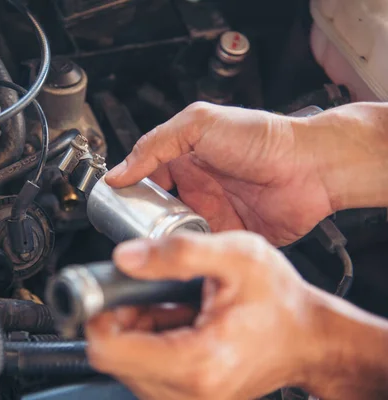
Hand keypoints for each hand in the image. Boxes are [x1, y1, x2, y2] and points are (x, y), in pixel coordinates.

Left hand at [85, 231, 321, 399]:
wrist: (310, 338)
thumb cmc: (281, 301)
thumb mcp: (237, 257)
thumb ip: (178, 253)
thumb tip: (126, 257)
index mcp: (196, 362)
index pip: (107, 351)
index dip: (102, 315)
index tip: (120, 293)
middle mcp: (187, 393)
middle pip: (113, 357)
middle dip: (122, 320)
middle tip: (155, 296)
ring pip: (126, 365)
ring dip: (138, 331)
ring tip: (174, 308)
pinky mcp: (187, 397)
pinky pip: (145, 371)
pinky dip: (151, 343)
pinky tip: (180, 323)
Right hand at [106, 102, 387, 245]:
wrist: (311, 168)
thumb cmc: (263, 139)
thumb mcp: (199, 125)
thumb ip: (155, 145)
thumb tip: (118, 172)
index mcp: (185, 160)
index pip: (145, 179)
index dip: (129, 193)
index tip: (113, 208)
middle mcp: (197, 188)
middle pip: (157, 211)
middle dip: (142, 224)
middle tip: (130, 235)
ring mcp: (213, 213)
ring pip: (177, 234)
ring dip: (165, 242)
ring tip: (152, 251)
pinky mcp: (230, 236)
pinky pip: (204, 249)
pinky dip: (192, 255)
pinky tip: (181, 259)